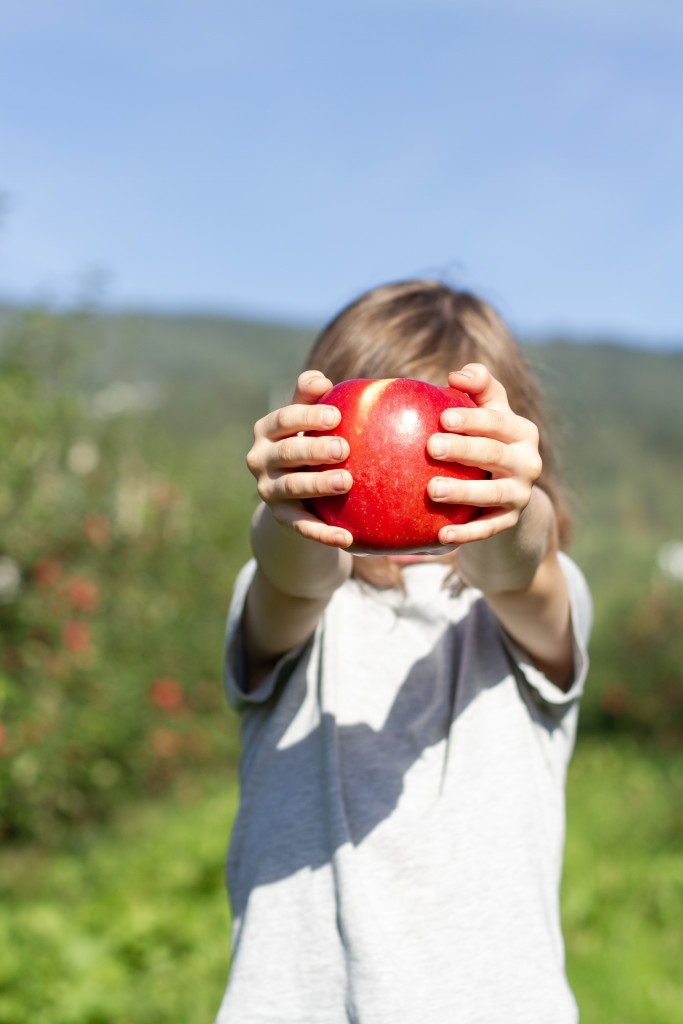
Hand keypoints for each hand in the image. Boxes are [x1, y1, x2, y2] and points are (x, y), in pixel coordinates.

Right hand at [246, 370, 353, 546]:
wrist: (292, 490)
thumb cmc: (305, 441)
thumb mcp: (304, 420)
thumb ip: (309, 397)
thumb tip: (321, 379)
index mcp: (266, 431)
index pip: (283, 420)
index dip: (308, 416)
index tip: (336, 415)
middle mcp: (260, 460)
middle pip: (287, 453)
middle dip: (314, 450)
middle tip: (344, 448)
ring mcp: (268, 491)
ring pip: (293, 488)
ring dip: (319, 485)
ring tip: (347, 482)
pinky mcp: (281, 518)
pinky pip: (302, 526)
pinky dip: (323, 534)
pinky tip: (347, 538)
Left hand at [426, 363, 542, 545]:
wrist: (508, 493)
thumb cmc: (488, 440)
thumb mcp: (490, 412)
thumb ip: (479, 387)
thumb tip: (456, 375)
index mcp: (521, 432)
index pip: (497, 422)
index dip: (472, 419)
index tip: (443, 417)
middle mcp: (528, 462)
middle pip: (494, 454)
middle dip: (463, 450)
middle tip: (431, 447)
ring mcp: (520, 494)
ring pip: (492, 494)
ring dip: (463, 492)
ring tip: (432, 489)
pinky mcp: (509, 521)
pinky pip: (488, 529)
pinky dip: (466, 534)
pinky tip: (442, 536)